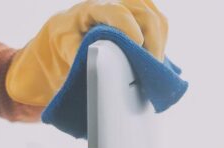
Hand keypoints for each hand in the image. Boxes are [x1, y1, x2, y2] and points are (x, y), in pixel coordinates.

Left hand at [6, 0, 169, 106]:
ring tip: (155, 65)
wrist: (64, 32)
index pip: (116, 11)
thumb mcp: (63, 46)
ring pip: (154, 16)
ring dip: (160, 40)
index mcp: (92, 7)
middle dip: (152, 39)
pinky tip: (155, 57)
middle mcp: (113, 1)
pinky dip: (160, 38)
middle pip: (143, 12)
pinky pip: (157, 21)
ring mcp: (128, 6)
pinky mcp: (138, 14)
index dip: (129, 28)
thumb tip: (96, 60)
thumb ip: (76, 51)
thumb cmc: (63, 39)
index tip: (138, 47)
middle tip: (152, 65)